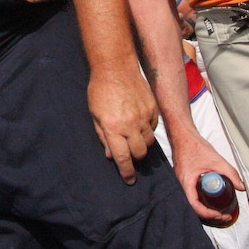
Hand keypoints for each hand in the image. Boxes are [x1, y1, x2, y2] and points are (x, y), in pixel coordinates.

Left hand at [87, 53, 158, 183]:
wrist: (115, 68)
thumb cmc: (100, 91)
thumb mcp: (95, 116)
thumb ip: (103, 137)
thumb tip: (111, 156)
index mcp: (113, 128)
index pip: (123, 158)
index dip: (126, 172)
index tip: (129, 180)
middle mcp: (130, 125)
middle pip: (140, 153)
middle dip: (135, 158)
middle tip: (129, 154)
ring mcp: (143, 116)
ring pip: (149, 141)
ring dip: (142, 144)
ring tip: (133, 136)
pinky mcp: (152, 108)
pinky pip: (153, 127)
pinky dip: (147, 129)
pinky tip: (139, 122)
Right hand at [170, 133, 243, 223]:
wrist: (182, 136)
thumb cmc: (194, 146)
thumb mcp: (216, 160)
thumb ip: (231, 173)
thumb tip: (241, 187)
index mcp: (186, 182)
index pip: (195, 206)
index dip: (209, 214)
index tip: (220, 214)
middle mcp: (181, 185)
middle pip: (193, 208)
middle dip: (209, 215)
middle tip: (224, 215)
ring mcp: (181, 184)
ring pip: (192, 203)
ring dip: (205, 209)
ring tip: (219, 211)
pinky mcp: (184, 181)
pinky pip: (191, 196)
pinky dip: (201, 202)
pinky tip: (211, 201)